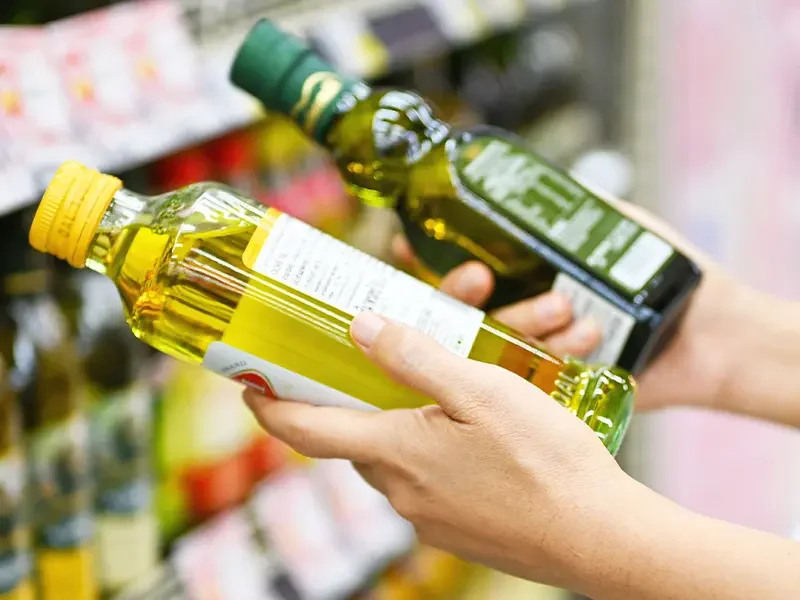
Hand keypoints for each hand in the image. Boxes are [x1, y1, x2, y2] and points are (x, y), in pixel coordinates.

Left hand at [244, 312, 629, 589]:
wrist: (600, 538)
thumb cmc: (546, 461)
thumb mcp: (482, 390)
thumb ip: (416, 358)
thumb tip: (360, 328)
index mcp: (396, 452)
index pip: (307, 430)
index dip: (271, 406)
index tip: (247, 385)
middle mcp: (401, 490)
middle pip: (355, 439)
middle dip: (352, 403)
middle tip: (365, 367)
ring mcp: (428, 515)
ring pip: (395, 457)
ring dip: (401, 424)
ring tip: (434, 394)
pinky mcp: (457, 527)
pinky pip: (427, 478)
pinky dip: (432, 449)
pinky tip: (472, 435)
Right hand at [400, 199, 750, 412]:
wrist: (718, 333)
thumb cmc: (673, 275)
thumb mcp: (626, 229)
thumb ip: (584, 209)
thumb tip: (538, 180)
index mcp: (525, 278)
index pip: (460, 272)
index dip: (425, 263)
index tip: (403, 249)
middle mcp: (520, 316)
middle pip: (463, 312)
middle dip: (460, 293)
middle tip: (478, 278)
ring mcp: (535, 357)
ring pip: (496, 345)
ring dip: (519, 320)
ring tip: (563, 307)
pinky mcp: (559, 389)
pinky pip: (536, 377)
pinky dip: (552, 354)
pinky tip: (584, 336)